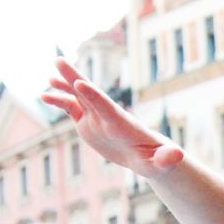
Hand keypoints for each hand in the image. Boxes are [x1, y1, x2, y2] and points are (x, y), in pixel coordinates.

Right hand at [41, 58, 183, 178]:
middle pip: (89, 95)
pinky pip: (72, 110)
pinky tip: (44, 96)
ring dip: (63, 87)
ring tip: (48, 77)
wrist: (149, 158)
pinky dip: (59, 102)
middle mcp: (108, 116)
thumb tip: (179, 156)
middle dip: (74, 78)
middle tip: (59, 60)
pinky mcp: (89, 124)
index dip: (94, 97)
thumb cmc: (157, 160)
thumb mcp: (163, 163)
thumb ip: (168, 158)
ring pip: (77, 98)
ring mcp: (97, 118)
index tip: (80, 84)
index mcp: (123, 124)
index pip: (107, 108)